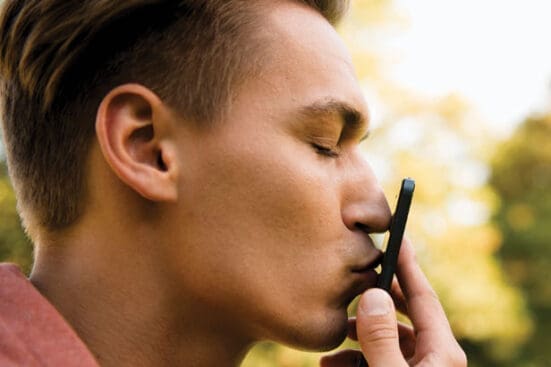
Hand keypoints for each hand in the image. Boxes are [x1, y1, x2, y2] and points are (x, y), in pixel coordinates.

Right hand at [320, 238, 466, 365]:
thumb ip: (381, 339)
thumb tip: (373, 296)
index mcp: (442, 352)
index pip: (423, 297)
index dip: (408, 265)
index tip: (397, 237)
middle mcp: (434, 358)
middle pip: (404, 313)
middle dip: (376, 297)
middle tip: (357, 278)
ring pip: (387, 339)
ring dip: (359, 332)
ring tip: (336, 329)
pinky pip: (380, 360)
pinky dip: (354, 357)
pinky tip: (330, 361)